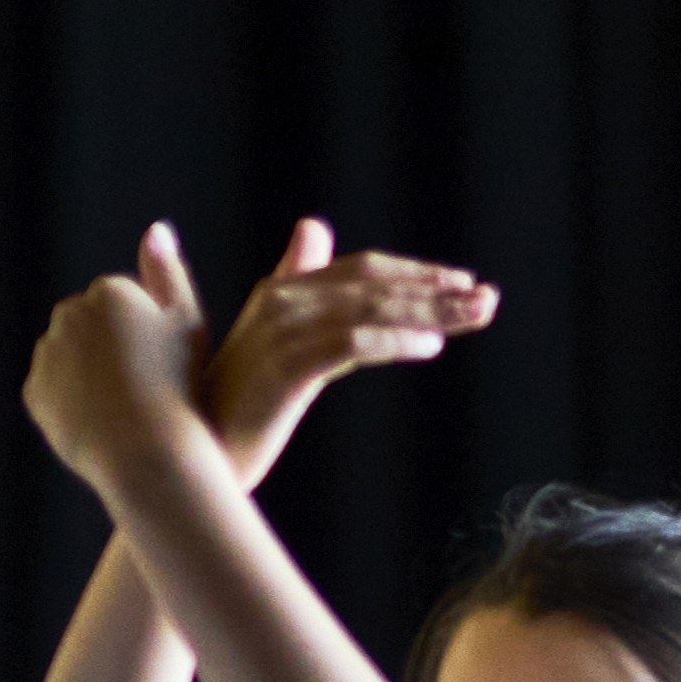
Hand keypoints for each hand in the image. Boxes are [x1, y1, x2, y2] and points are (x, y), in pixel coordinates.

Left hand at [24, 228, 216, 491]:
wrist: (150, 452)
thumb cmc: (181, 388)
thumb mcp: (189, 325)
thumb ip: (170, 273)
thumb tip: (156, 227)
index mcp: (109, 291)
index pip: (123, 304)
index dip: (147, 336)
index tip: (164, 366)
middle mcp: (70, 313)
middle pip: (91, 327)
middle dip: (111, 349)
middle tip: (145, 389)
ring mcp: (48, 353)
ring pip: (70, 358)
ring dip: (90, 374)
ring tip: (125, 408)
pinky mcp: (34, 392)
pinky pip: (54, 391)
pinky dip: (72, 403)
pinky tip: (102, 422)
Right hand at [196, 217, 501, 484]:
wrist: (191, 454)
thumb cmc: (236, 404)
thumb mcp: (272, 338)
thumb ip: (297, 282)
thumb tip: (314, 227)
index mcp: (283, 292)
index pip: (363, 271)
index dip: (415, 273)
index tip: (464, 283)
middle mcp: (282, 302)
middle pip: (374, 285)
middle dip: (436, 290)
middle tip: (489, 298)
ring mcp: (280, 333)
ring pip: (369, 310)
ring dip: (429, 311)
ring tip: (477, 315)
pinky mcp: (283, 369)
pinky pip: (349, 345)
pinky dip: (393, 339)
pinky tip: (432, 344)